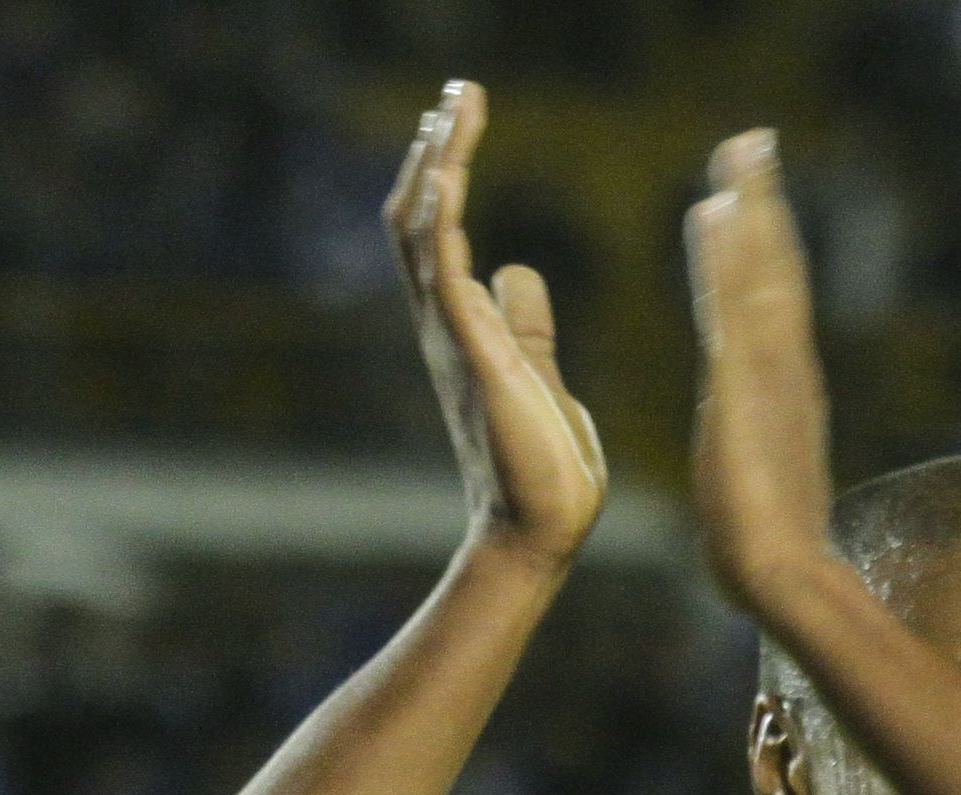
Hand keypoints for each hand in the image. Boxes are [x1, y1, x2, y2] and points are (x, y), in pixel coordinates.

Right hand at [385, 82, 605, 572]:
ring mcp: (451, 337)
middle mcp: (443, 324)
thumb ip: (524, 325)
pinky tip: (456, 166)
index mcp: (462, 326)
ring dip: (439, 162)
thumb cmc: (542, 469)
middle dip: (434, 151)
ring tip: (456, 105)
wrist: (541, 533)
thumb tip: (517, 272)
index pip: (438, 232)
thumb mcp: (539, 376)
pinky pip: (444, 265)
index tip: (459, 119)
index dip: (442, 173)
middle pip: (419, 216)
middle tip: (455, 94)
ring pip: (425, 229)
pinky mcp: (472, 353)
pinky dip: (445, 210)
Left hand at [683, 129, 834, 616]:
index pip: (771, 301)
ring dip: (753, 207)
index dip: (763, 244)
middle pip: (776, 269)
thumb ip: (759, 444)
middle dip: (764, 202)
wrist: (785, 578)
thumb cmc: (766, 546)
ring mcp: (772, 373)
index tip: (747, 193)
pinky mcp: (746, 386)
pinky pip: (735, 302)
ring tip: (740, 149)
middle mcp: (787, 367)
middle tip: (752, 139)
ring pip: (763, 273)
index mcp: (782, 386)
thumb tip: (755, 439)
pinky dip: (729, 253)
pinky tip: (716, 210)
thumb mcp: (757, 476)